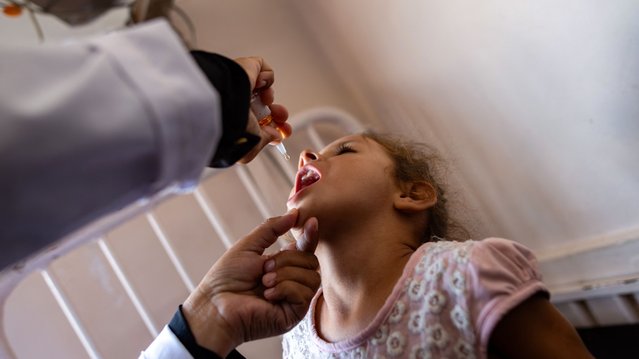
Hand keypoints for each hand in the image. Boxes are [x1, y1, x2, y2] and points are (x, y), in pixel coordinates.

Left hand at [182, 209, 319, 356]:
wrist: (216, 305)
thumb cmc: (227, 278)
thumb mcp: (249, 246)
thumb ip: (272, 229)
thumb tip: (295, 213)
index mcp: (282, 266)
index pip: (305, 249)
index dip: (310, 236)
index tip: (311, 222)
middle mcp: (291, 282)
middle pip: (310, 261)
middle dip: (286, 260)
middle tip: (264, 269)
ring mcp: (294, 299)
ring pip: (311, 277)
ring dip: (284, 275)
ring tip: (264, 283)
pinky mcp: (294, 315)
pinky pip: (304, 294)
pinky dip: (285, 289)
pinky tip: (267, 296)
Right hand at [234, 56, 290, 162]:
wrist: (222, 102)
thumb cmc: (231, 126)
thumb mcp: (251, 144)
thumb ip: (264, 141)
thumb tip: (274, 136)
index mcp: (235, 121)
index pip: (257, 124)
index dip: (273, 128)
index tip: (284, 133)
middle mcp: (236, 103)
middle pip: (263, 108)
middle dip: (277, 115)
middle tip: (282, 118)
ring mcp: (239, 84)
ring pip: (263, 89)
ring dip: (270, 97)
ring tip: (266, 101)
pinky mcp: (245, 66)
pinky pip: (263, 69)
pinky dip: (266, 79)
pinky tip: (258, 86)